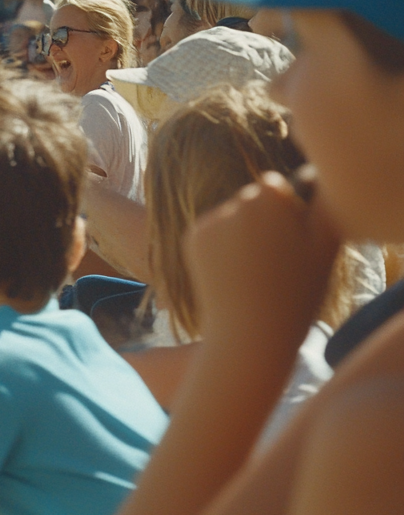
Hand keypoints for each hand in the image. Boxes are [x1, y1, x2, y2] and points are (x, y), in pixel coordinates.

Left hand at [184, 170, 340, 340]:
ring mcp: (208, 222)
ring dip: (242, 234)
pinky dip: (222, 246)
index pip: (276, 187)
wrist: (249, 335)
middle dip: (263, 220)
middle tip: (274, 261)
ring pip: (231, 217)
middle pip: (251, 200)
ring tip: (254, 272)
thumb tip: (310, 179)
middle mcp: (233, 204)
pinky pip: (212, 232)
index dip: (287, 212)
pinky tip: (233, 274)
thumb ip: (321, 205)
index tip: (291, 243)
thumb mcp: (324, 247)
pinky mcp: (190, 240)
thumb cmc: (296, 293)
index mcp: (268, 200)